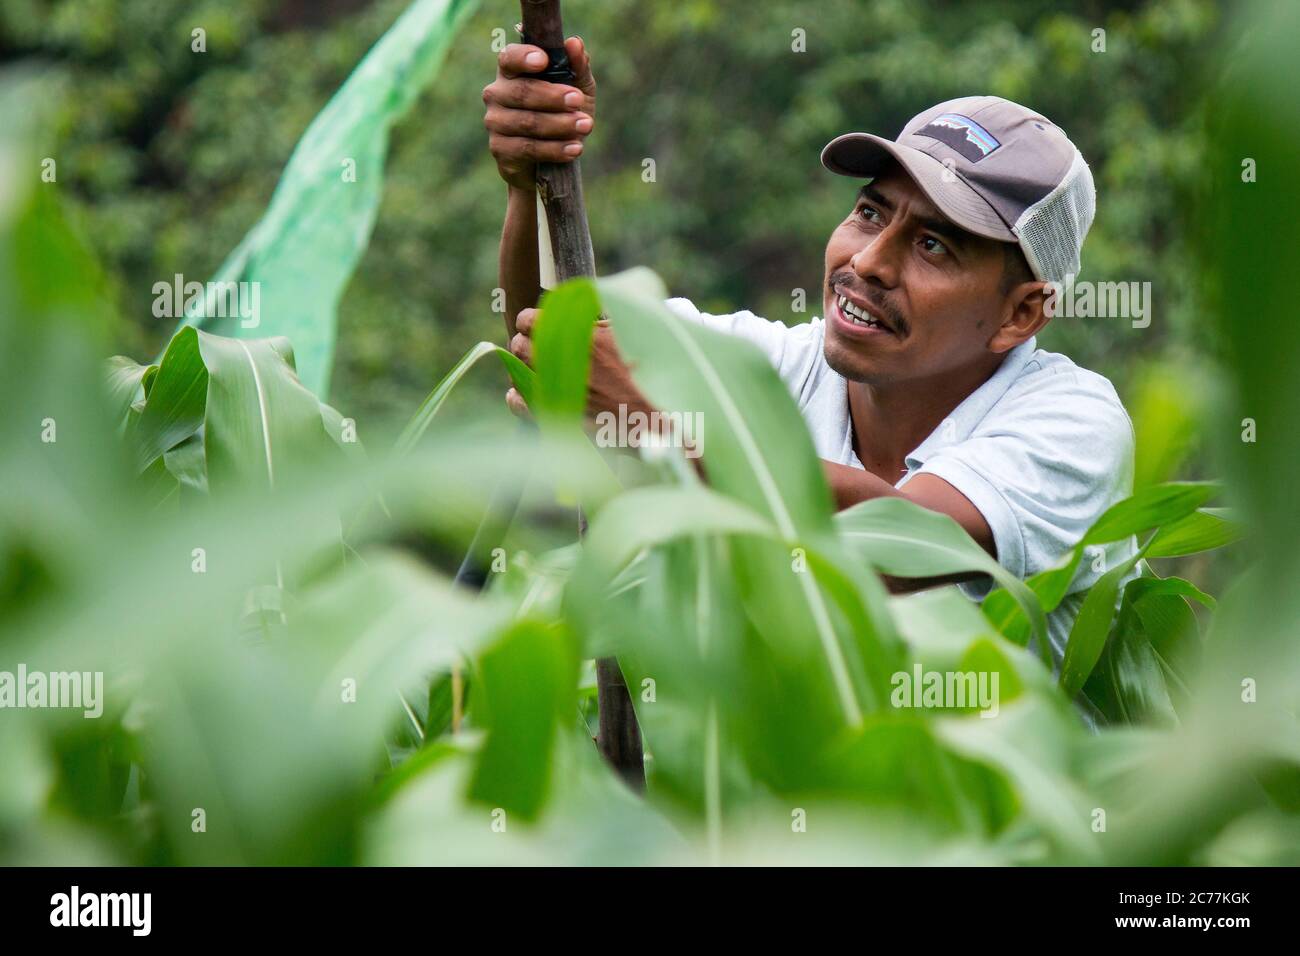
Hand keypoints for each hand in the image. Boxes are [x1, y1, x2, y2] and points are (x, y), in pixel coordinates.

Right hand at [483, 37, 595, 190]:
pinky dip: (555, 149)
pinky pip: (528, 148)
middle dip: (553, 96)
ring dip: (560, 124)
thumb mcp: (578, 89)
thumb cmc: (562, 113)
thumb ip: (578, 67)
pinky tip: (575, 148)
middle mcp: (496, 94)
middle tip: (577, 100)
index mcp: (512, 71)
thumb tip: (575, 43)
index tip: (544, 60)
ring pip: (527, 122)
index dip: (524, 57)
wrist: (551, 159)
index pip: (509, 57)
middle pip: (521, 92)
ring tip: (585, 125)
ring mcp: (495, 122)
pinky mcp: (500, 150)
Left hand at [505, 307, 652, 424]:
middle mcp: (564, 362)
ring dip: (523, 368)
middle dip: (525, 342)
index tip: (535, 323)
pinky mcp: (558, 416)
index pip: (530, 320)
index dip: (530, 320)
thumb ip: (605, 312)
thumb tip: (586, 299)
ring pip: (518, 373)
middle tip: (535, 344)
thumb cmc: (652, 371)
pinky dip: (517, 398)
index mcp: (578, 337)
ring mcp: (558, 391)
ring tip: (533, 367)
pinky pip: (520, 404)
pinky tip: (519, 393)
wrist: (660, 416)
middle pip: (520, 346)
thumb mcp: (633, 329)